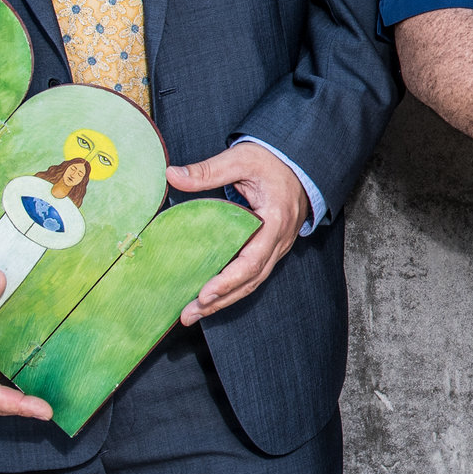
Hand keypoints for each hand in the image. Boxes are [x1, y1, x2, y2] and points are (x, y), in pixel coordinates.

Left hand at [168, 141, 306, 322]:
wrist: (300, 162)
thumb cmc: (272, 161)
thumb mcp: (241, 159)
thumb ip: (208, 170)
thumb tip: (172, 175)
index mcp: (275, 220)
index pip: (252, 260)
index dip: (228, 280)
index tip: (204, 293)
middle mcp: (280, 240)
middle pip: (251, 280)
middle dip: (220, 301)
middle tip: (189, 314)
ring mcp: (278, 246)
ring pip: (252, 281)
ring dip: (224, 300)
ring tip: (193, 312)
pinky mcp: (271, 247)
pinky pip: (252, 274)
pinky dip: (232, 288)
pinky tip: (211, 296)